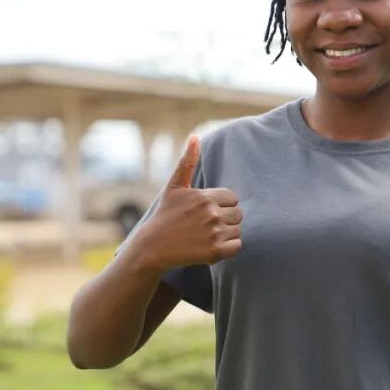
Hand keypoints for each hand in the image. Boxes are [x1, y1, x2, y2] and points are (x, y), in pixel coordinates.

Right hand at [131, 135, 242, 272]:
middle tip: (206, 225)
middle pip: (238, 214)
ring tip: (206, 236)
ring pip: (238, 230)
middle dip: (226, 219)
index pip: (232, 198)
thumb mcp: (174, 187)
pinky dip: (228, 248)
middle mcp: (211, 214)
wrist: (152, 248)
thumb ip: (188, 162)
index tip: (206, 211)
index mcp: (204, 196)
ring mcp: (213, 233)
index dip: (222, 205)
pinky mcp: (214, 252)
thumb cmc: (164, 215)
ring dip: (227, 234)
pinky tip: (211, 246)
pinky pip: (237, 247)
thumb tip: (195, 136)